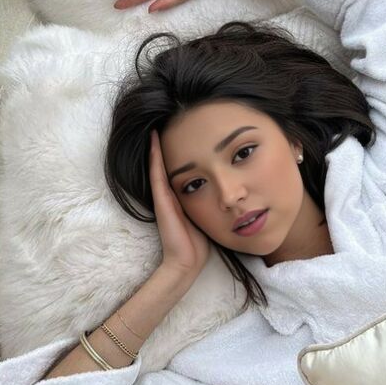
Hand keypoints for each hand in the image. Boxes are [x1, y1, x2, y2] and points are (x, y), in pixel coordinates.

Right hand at [149, 130, 210, 280]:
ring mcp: (164, 196)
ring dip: (158, 146)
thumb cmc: (200, 244)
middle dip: (170, 146)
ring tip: (159, 125)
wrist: (187, 262)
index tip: (188, 134)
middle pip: (170, 165)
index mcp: (182, 198)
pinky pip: (157, 172)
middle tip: (170, 122)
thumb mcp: (209, 217)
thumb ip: (213, 204)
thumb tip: (230, 194)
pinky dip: (155, 155)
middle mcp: (171, 195)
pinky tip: (155, 139)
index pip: (182, 171)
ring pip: (160, 165)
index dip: (185, 154)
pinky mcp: (160, 200)